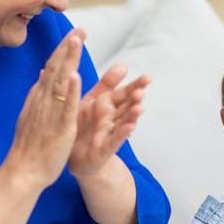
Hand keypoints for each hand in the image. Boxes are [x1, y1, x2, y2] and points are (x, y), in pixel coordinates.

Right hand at [3, 29, 83, 189]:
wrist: (23, 171)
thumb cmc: (30, 146)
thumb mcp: (32, 113)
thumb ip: (38, 93)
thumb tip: (43, 72)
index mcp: (39, 98)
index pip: (52, 68)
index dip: (63, 50)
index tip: (74, 34)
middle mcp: (43, 101)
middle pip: (56, 69)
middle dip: (68, 48)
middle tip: (80, 30)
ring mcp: (51, 113)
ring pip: (60, 82)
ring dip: (69, 60)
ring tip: (77, 41)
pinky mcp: (60, 127)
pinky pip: (65, 106)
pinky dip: (70, 90)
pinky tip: (75, 75)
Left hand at [68, 62, 149, 177]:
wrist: (75, 157)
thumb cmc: (84, 128)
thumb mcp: (92, 100)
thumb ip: (108, 83)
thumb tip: (123, 65)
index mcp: (108, 106)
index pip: (124, 94)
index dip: (136, 86)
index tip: (148, 78)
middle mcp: (112, 119)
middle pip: (127, 107)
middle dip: (135, 100)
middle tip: (141, 92)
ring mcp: (110, 134)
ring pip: (124, 122)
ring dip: (132, 116)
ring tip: (139, 107)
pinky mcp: (105, 149)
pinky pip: (114, 140)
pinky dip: (122, 133)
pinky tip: (130, 127)